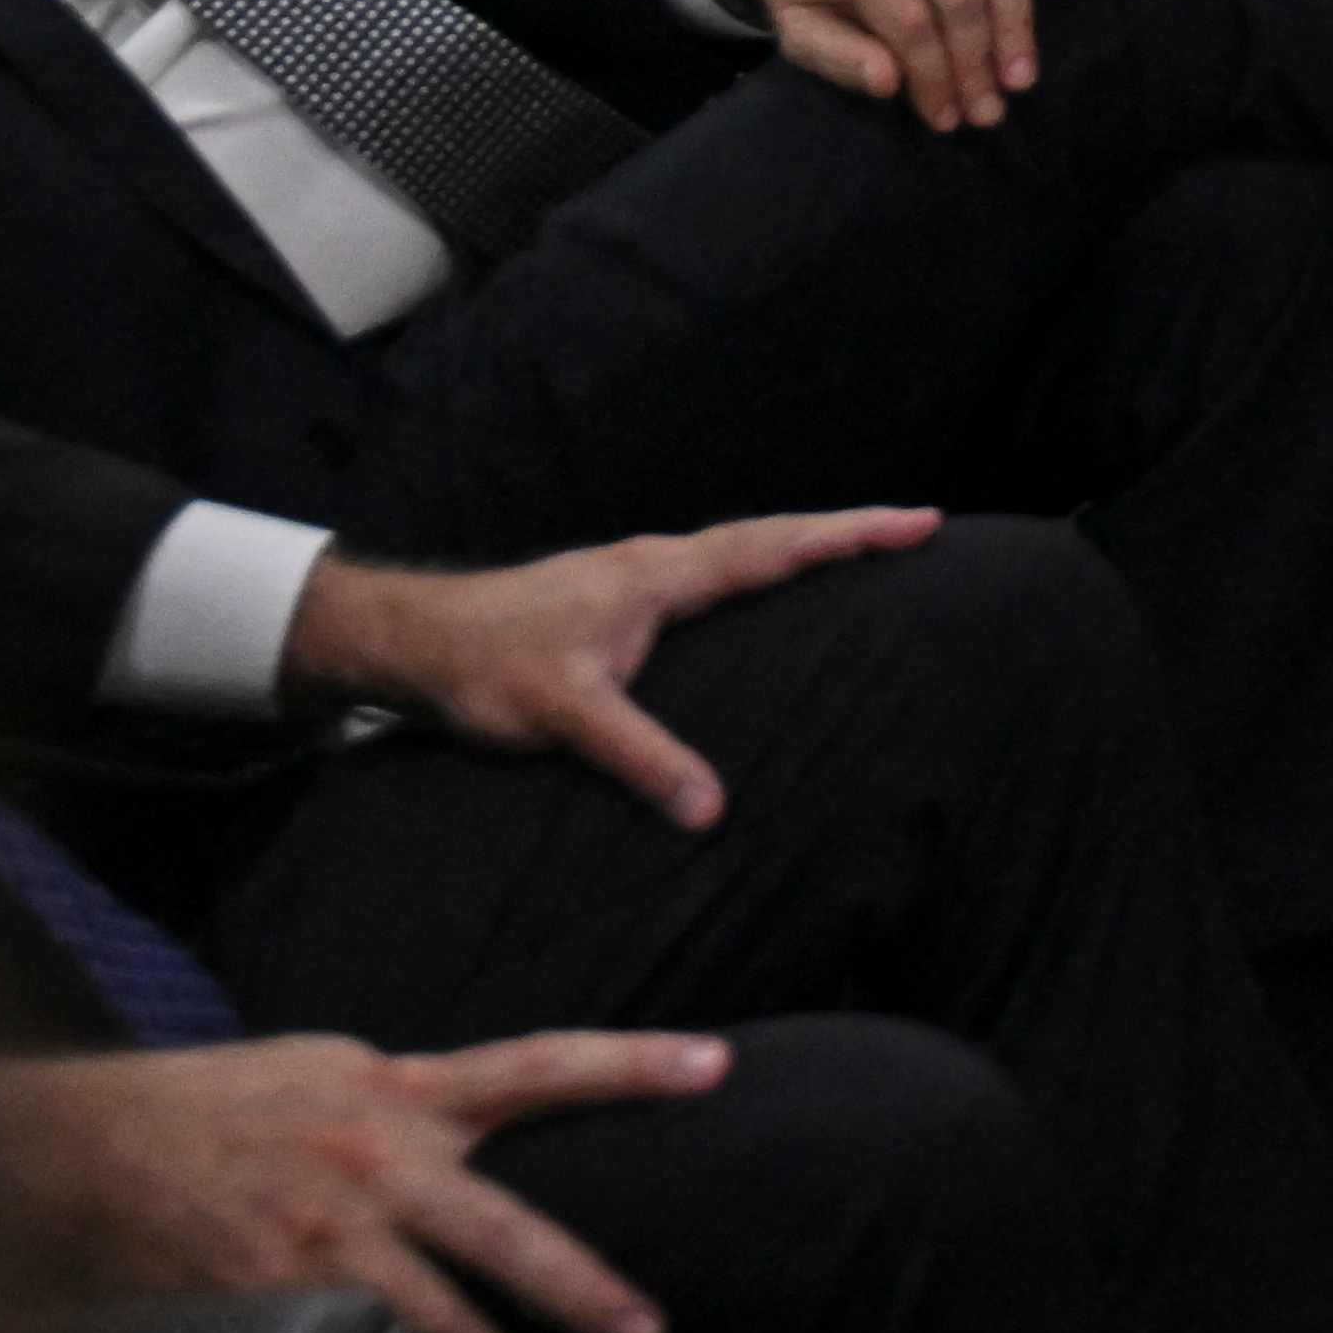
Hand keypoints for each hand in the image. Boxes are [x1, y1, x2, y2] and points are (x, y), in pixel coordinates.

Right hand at [0, 1033, 724, 1332]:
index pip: (537, 1066)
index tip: (717, 1066)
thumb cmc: (218, 1105)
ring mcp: (325, 1245)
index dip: (629, 1063)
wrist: (85, 1147)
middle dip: (584, 1291)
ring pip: (435, 1329)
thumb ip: (416, 1099)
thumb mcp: (328, 1069)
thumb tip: (494, 1119)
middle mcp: (376, 1164)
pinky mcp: (272, 1304)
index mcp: (399, 1092)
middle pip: (508, 1234)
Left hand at [282, 506, 941, 831]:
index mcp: (659, 576)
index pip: (772, 549)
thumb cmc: (485, 665)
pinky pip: (713, 573)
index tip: (918, 522)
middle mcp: (656, 562)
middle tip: (918, 524)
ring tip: (861, 550)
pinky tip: (764, 596)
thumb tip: (713, 810)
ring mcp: (636, 575)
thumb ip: (640, 757)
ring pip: (739, 550)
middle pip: (769, 536)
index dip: (847, 536)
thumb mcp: (564, 714)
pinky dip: (760, 568)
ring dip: (803, 545)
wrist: (415, 640)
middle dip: (845, 529)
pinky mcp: (620, 597)